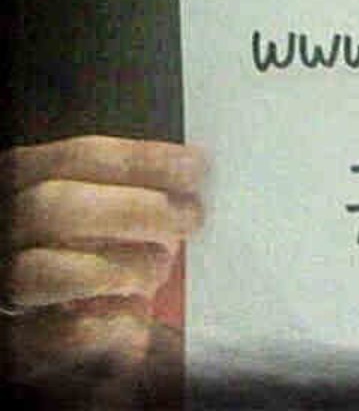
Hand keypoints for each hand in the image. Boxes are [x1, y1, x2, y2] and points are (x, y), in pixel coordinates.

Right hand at [1, 135, 205, 400]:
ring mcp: (4, 290)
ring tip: (157, 272)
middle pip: (56, 207)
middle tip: (191, 218)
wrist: (55, 322)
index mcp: (23, 184)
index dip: (142, 160)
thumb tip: (194, 176)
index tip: (195, 167)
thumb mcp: (96, 206)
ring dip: (120, 268)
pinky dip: (112, 326)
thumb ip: (128, 191)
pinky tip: (140, 319)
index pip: (79, 157)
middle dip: (134, 210)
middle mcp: (4, 233)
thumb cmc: (84, 252)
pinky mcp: (18, 345)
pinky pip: (60, 336)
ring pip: (41, 271)